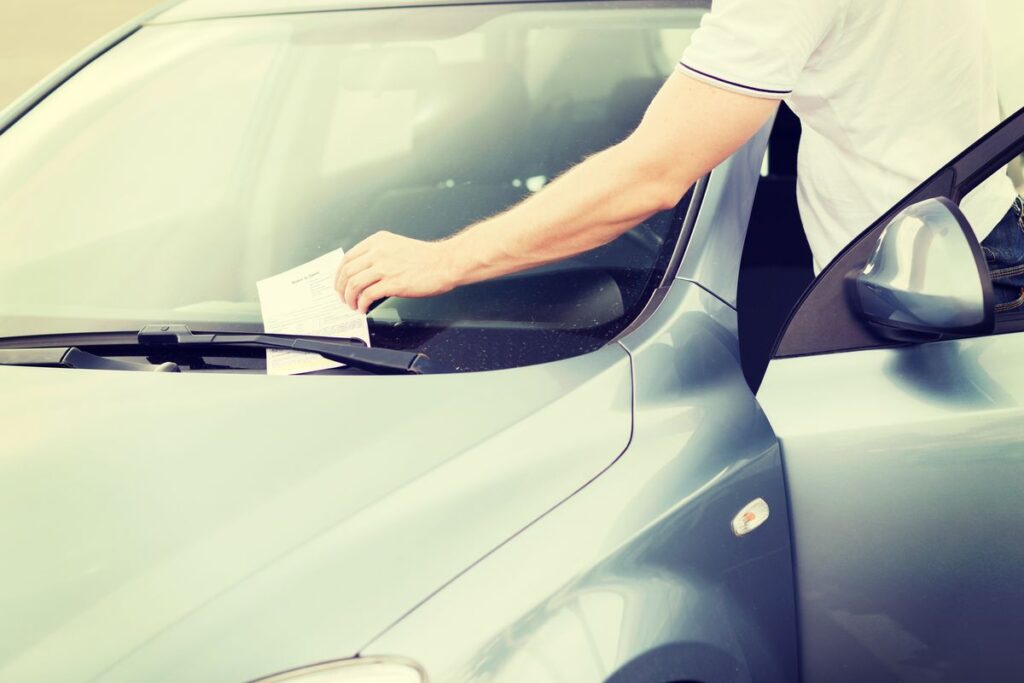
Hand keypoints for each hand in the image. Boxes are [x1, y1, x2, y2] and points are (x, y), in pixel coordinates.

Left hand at [335, 231, 458, 312]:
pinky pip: (368, 295)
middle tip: (343, 298)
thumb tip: (363, 274)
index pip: (348, 257)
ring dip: (350, 298)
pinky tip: (364, 308)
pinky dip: (362, 304)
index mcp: (378, 241)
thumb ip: (379, 255)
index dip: (339, 274)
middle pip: (347, 271)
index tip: (339, 284)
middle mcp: (378, 251)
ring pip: (354, 284)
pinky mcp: (393, 283)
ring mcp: (385, 267)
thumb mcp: (396, 247)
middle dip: (341, 288)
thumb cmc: (426, 258)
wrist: (445, 263)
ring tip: (353, 306)